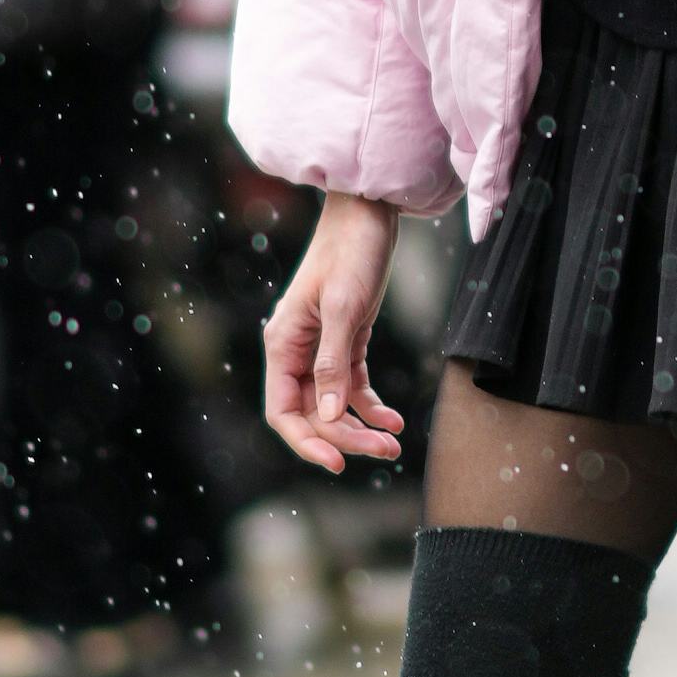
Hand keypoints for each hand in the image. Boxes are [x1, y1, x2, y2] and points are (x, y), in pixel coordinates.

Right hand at [263, 192, 408, 471]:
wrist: (370, 212)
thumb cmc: (351, 251)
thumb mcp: (345, 307)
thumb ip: (333, 363)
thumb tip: (327, 416)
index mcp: (283, 344)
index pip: (283, 411)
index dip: (306, 442)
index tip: (338, 463)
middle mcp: (297, 351)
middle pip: (312, 413)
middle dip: (345, 437)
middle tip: (385, 452)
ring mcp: (321, 347)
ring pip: (333, 404)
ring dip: (361, 427)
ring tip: (393, 444)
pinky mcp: (347, 339)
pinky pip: (352, 385)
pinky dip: (371, 405)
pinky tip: (393, 420)